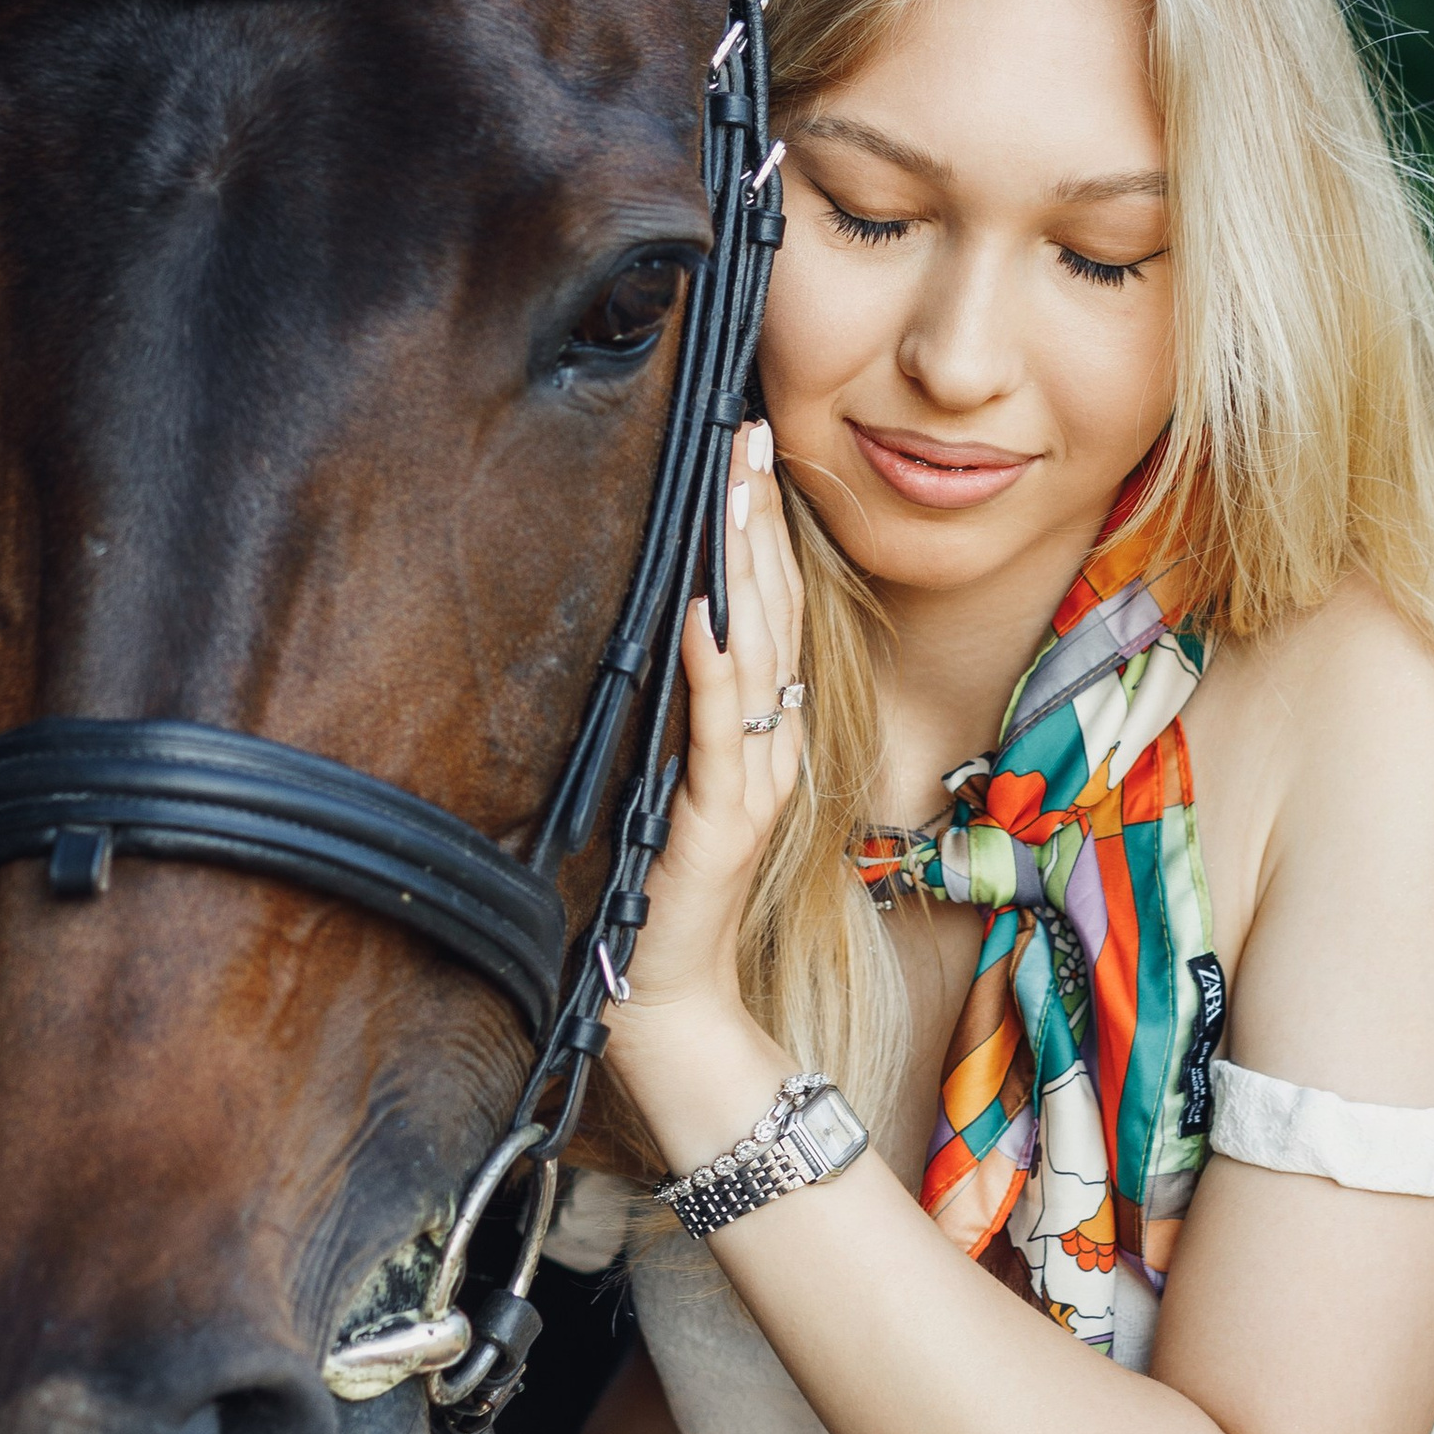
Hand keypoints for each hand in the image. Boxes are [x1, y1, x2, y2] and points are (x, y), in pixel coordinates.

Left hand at [603, 424, 805, 1053]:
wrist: (667, 1001)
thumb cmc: (658, 898)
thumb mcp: (675, 790)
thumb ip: (685, 722)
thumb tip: (664, 635)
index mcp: (763, 738)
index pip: (771, 611)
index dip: (764, 529)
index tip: (751, 451)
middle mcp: (771, 749)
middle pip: (775, 610)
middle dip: (761, 517)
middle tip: (751, 431)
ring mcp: (752, 784)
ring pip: (759, 651)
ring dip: (747, 563)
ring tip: (737, 484)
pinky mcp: (717, 821)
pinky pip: (719, 728)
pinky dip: (712, 665)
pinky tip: (702, 606)